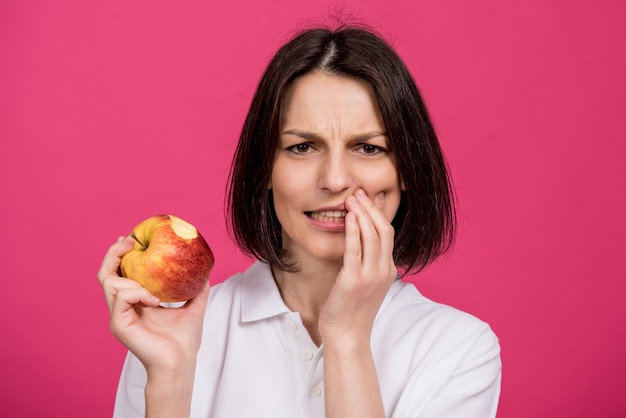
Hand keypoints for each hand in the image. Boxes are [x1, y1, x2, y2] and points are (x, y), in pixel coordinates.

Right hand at [97, 236, 208, 373]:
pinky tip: (154, 300)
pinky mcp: (118, 324)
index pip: (119, 273)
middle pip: (105, 274)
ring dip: (132, 278)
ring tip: (152, 289)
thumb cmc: (184, 341)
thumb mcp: (193, 306)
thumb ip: (196, 288)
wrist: (180, 363)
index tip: (132, 239)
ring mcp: (118, 316)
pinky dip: (137, 292)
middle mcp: (122, 307)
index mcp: (134, 302)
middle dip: (114, 254)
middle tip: (130, 242)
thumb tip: (205, 270)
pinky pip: (121, 297)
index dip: (120, 254)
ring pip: (110, 283)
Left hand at [319, 189, 396, 346]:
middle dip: (371, 209)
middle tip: (359, 192)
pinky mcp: (353, 280)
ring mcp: (370, 276)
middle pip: (383, 231)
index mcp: (387, 270)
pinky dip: (352, 231)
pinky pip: (355, 250)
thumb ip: (368, 262)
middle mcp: (383, 271)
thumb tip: (361, 241)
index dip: (379, 213)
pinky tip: (347, 217)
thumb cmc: (352, 309)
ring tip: (352, 198)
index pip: (388, 234)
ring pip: (372, 236)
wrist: (347, 335)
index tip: (371, 197)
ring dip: (361, 214)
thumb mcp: (366, 283)